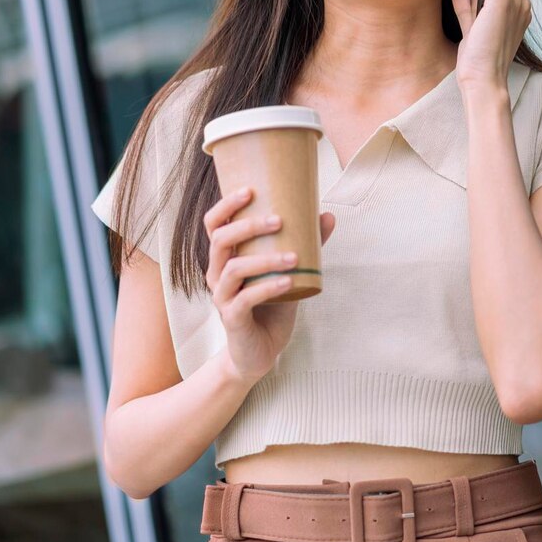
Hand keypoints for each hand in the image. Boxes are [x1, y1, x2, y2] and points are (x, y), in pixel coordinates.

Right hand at [204, 187, 336, 383]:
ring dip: (265, 258)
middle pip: (220, 240)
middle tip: (278, 220)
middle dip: (248, 226)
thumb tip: (327, 214)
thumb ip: (306, 245)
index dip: (227, 205)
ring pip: (234, 269)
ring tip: (295, 256)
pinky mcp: (231, 319)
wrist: (261, 351)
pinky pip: (245, 299)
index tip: (250, 190)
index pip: (214, 224)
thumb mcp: (289, 271)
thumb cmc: (272, 305)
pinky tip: (289, 281)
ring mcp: (222, 297)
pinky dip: (268, 287)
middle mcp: (217, 274)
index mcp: (226, 258)